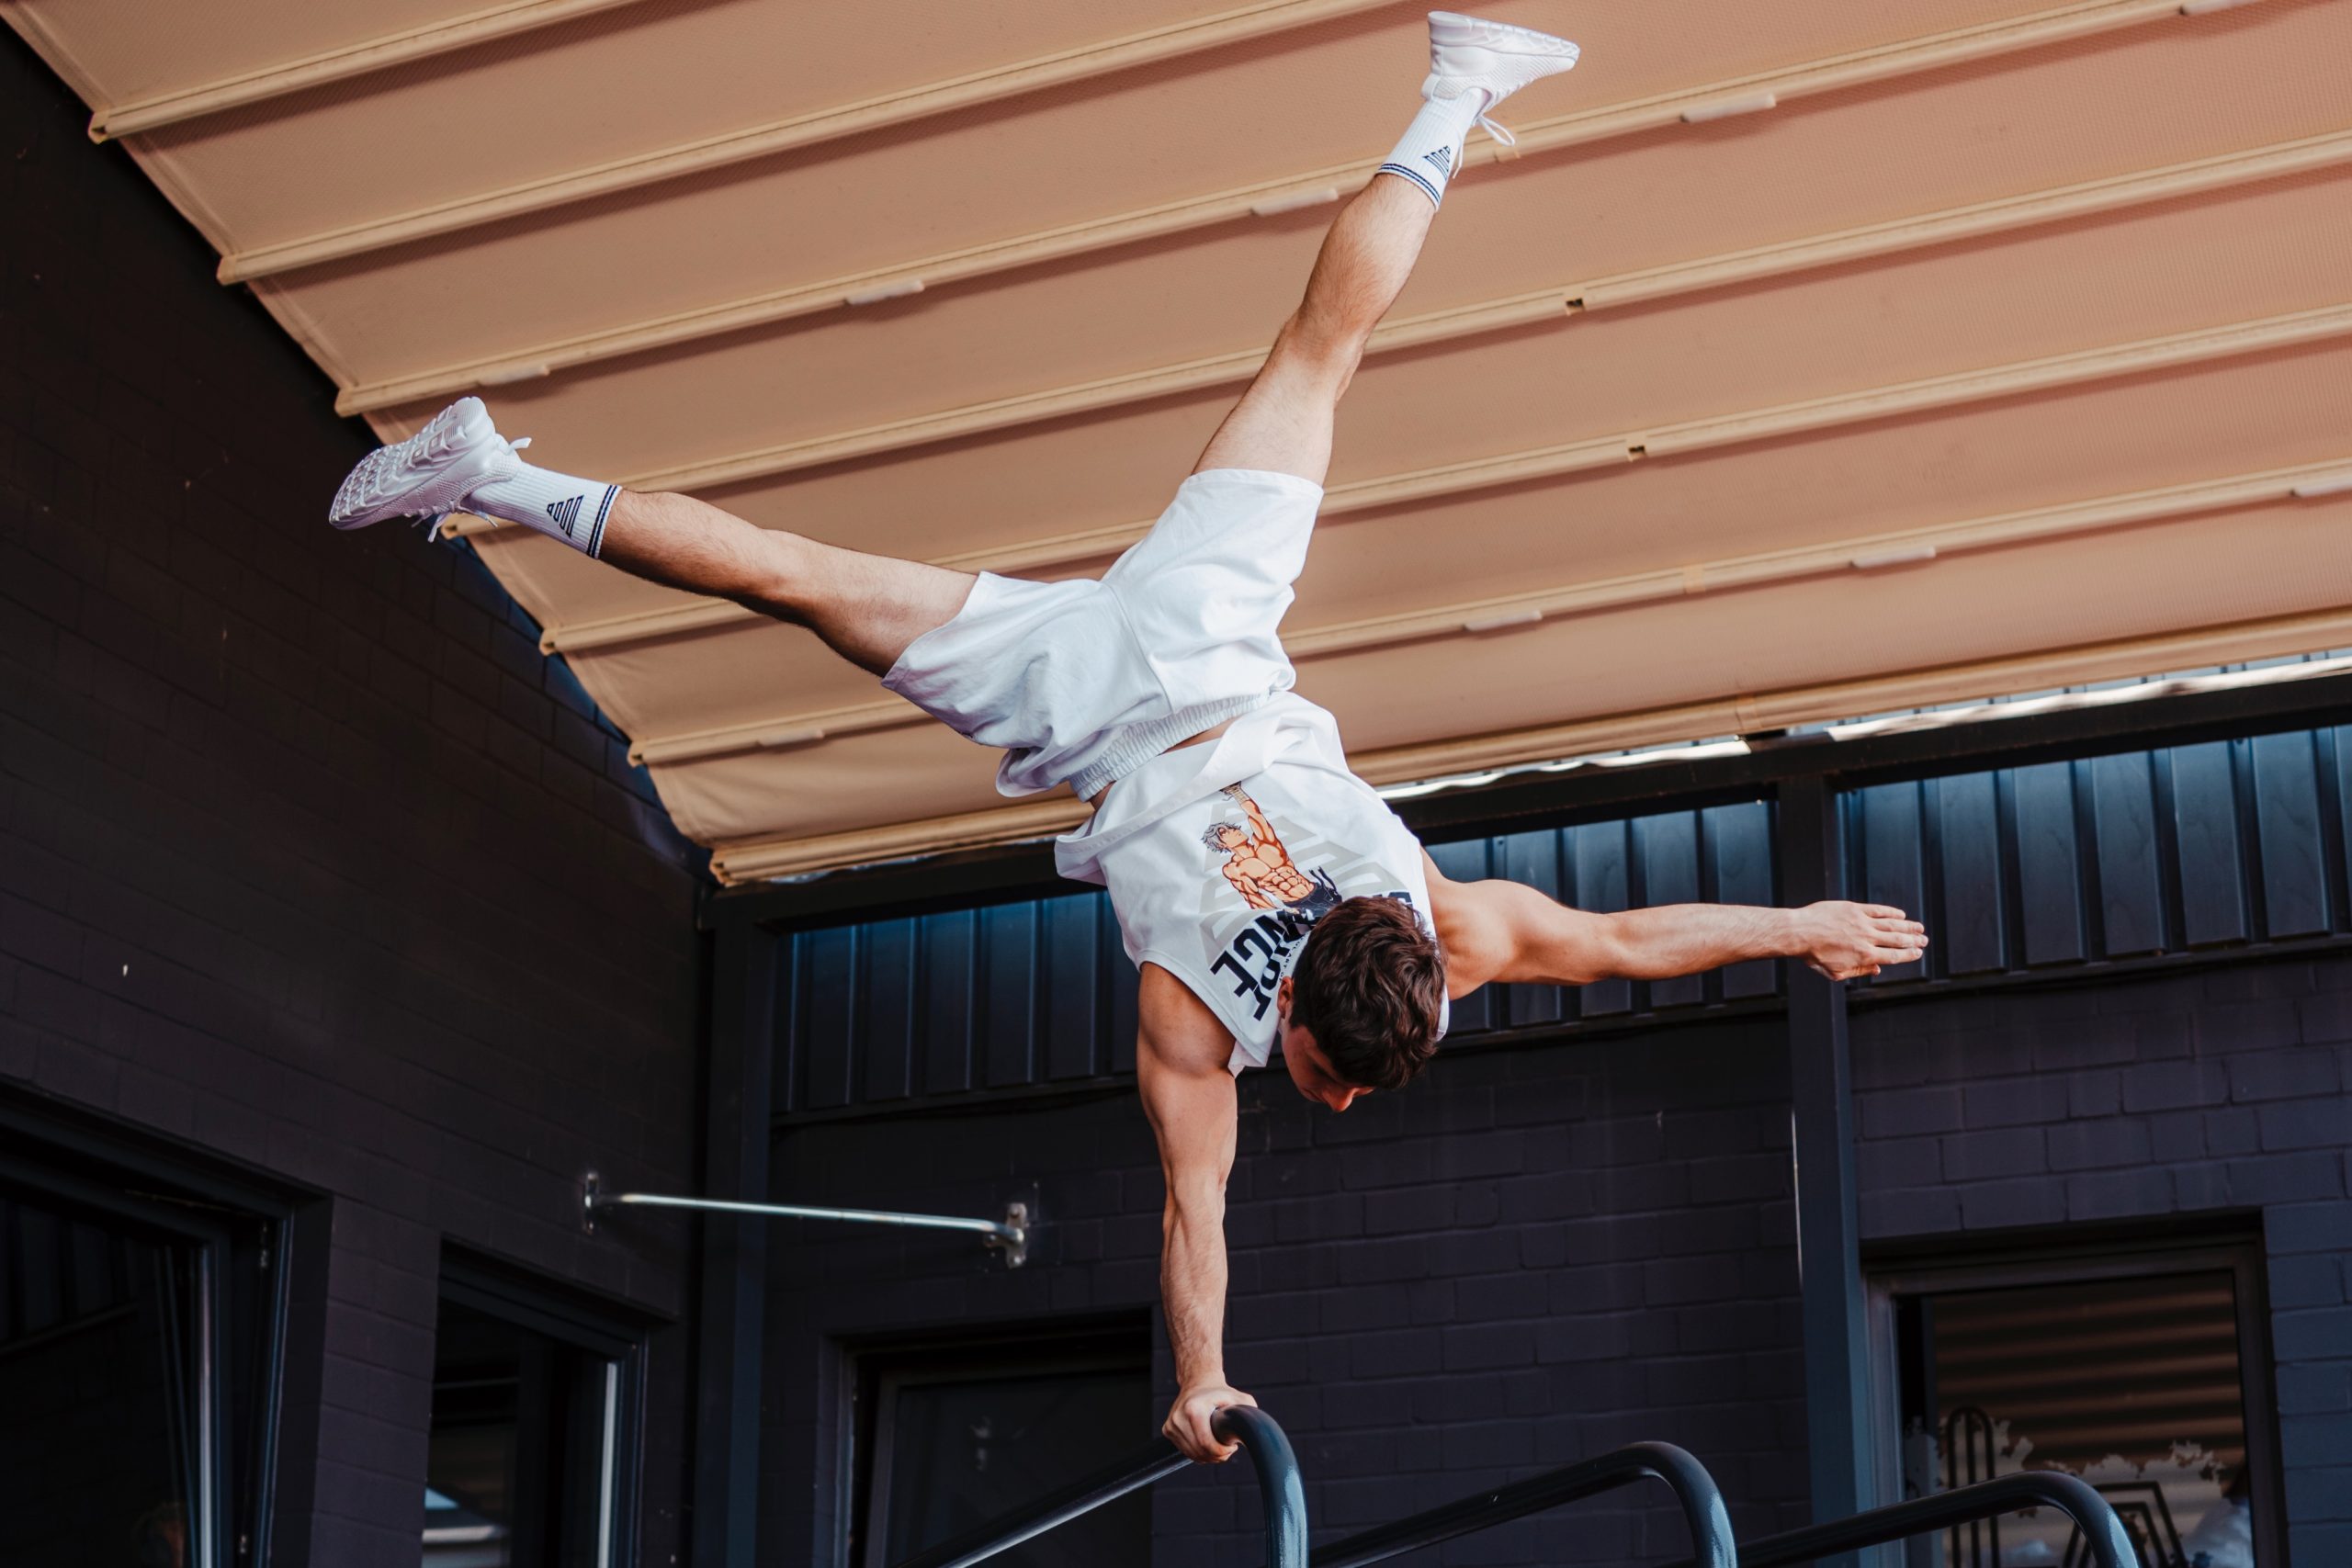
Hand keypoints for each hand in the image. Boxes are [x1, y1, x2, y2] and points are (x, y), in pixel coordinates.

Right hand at [1163, 1382, 1256, 1462]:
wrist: (1199, 1383)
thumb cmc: (1220, 1393)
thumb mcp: (1240, 1399)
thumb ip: (1250, 1412)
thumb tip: (1257, 1428)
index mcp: (1193, 1409)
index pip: (1206, 1444)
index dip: (1221, 1452)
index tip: (1231, 1447)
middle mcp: (1178, 1417)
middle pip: (1199, 1452)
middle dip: (1216, 1456)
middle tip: (1227, 1449)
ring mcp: (1171, 1424)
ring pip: (1192, 1454)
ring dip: (1208, 1456)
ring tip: (1218, 1446)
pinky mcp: (1168, 1430)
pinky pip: (1186, 1451)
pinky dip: (1198, 1453)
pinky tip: (1207, 1444)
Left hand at [1794, 901, 1926, 980]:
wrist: (1799, 932)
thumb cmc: (1814, 955)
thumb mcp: (1835, 972)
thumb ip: (1859, 971)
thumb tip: (1878, 970)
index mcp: (1864, 956)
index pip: (1894, 956)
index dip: (1909, 954)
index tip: (1918, 953)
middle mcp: (1867, 939)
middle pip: (1897, 940)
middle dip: (1913, 940)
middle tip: (1924, 940)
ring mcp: (1862, 922)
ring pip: (1892, 924)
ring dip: (1908, 926)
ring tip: (1919, 927)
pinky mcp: (1854, 909)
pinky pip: (1878, 910)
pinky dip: (1891, 912)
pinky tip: (1900, 914)